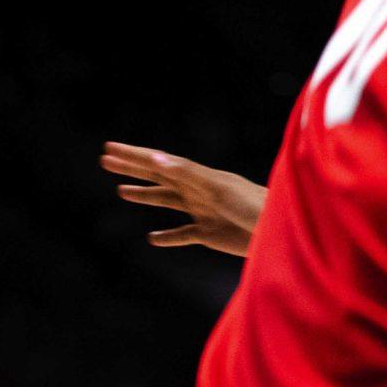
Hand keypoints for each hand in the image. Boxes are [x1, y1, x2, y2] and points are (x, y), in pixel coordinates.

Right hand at [101, 141, 267, 256]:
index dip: (135, 155)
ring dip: (146, 196)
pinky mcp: (210, 234)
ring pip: (168, 202)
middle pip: (159, 177)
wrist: (281, 232)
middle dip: (133, 169)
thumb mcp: (218, 188)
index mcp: (199, 176)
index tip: (109, 148)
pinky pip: (183, 235)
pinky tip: (153, 238)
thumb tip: (155, 158)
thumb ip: (187, 174)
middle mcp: (198, 191)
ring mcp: (203, 212)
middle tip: (105, 161)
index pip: (160, 162)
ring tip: (123, 191)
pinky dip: (168, 237)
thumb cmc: (254, 205)